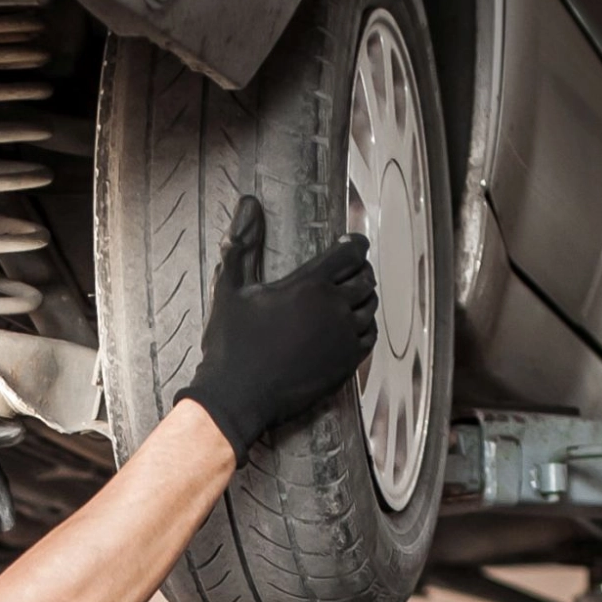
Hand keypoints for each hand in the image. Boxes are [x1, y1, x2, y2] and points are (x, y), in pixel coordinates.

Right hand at [174, 195, 378, 461]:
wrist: (237, 397)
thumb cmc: (231, 344)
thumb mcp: (230, 288)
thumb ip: (243, 243)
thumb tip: (248, 203)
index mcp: (310, 285)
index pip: (351, 251)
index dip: (354, 244)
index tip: (348, 244)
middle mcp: (335, 309)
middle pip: (366, 277)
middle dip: (358, 270)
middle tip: (344, 272)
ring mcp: (344, 338)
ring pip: (371, 307)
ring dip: (362, 298)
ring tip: (344, 299)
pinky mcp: (347, 364)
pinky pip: (369, 337)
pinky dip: (363, 327)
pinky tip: (347, 328)